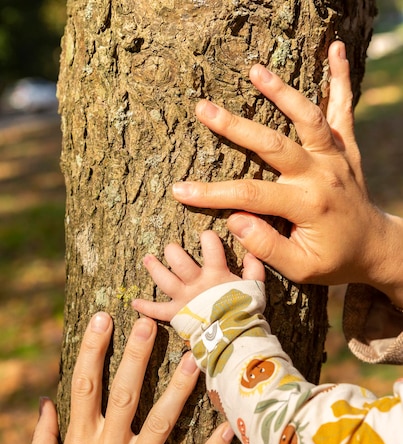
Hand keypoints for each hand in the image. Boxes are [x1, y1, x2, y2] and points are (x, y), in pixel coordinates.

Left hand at [132, 230, 264, 321]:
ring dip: (154, 268)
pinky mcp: (176, 314)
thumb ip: (254, 269)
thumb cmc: (245, 310)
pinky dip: (145, 307)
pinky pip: (157, 310)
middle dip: (173, 251)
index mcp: (216, 273)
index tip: (206, 235)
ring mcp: (184, 298)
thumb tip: (251, 253)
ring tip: (148, 259)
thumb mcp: (255, 287)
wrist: (234, 336)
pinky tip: (134, 302)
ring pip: (164, 279)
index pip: (211, 246)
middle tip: (170, 248)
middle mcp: (196, 283)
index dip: (208, 238)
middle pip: (179, 261)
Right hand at [171, 41, 402, 306]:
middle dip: (234, 127)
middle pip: (273, 145)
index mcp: (307, 205)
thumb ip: (267, 247)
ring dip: (283, 92)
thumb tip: (235, 220)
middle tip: (203, 108)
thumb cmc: (333, 261)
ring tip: (256, 71)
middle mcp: (321, 175)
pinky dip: (342, 78)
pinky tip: (336, 50)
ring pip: (308, 118)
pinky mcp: (346, 148)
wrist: (374, 248)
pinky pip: (345, 108)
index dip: (212, 194)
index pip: (250, 195)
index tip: (179, 191)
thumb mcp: (299, 268)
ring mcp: (336, 157)